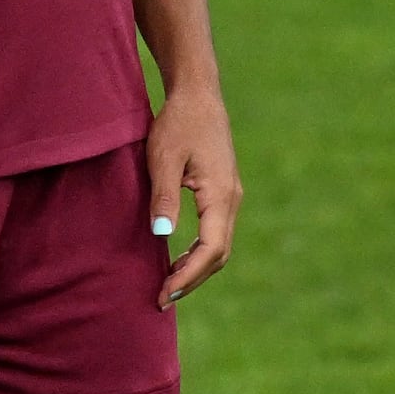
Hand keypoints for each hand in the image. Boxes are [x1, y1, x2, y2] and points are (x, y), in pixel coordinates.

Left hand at [145, 81, 240, 305]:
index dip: (188, 276)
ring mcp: (231, 197)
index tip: (164, 293)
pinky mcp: (223, 193)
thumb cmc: (178, 122)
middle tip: (162, 298)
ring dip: (196, 269)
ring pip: (219, 246)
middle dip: (192, 280)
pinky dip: (199, 253)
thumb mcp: (163, 157)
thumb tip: (162, 235)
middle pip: (219, 255)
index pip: (210, 249)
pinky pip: (216, 233)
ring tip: (168, 284)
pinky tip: (178, 259)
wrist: (197, 94)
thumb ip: (164, 196)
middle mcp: (232, 200)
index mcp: (221, 194)